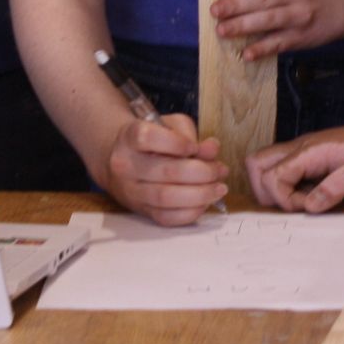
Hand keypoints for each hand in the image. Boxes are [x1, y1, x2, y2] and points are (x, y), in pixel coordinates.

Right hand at [102, 113, 227, 226]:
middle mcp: (126, 165)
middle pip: (165, 171)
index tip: (195, 146)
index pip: (149, 138)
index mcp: (130, 137)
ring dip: (200, 194)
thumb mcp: (169, 126)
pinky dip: (191, 212)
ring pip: (166, 198)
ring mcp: (132, 191)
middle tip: (219, 170)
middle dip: (201, 172)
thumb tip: (212, 149)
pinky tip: (205, 202)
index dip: (177, 143)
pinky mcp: (142, 211)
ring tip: (219, 188)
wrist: (123, 162)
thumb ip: (190, 134)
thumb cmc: (153, 141)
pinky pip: (167, 217)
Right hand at [246, 114, 343, 212]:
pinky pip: (286, 171)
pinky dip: (287, 188)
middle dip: (266, 191)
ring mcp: (307, 152)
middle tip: (295, 207)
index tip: (307, 207)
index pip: (273, 174)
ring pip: (268, 166)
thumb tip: (309, 206)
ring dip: (274, 189)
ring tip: (302, 204)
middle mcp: (303, 148)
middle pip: (257, 164)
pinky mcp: (314, 160)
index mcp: (312, 149)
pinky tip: (312, 198)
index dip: (283, 198)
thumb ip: (336, 187)